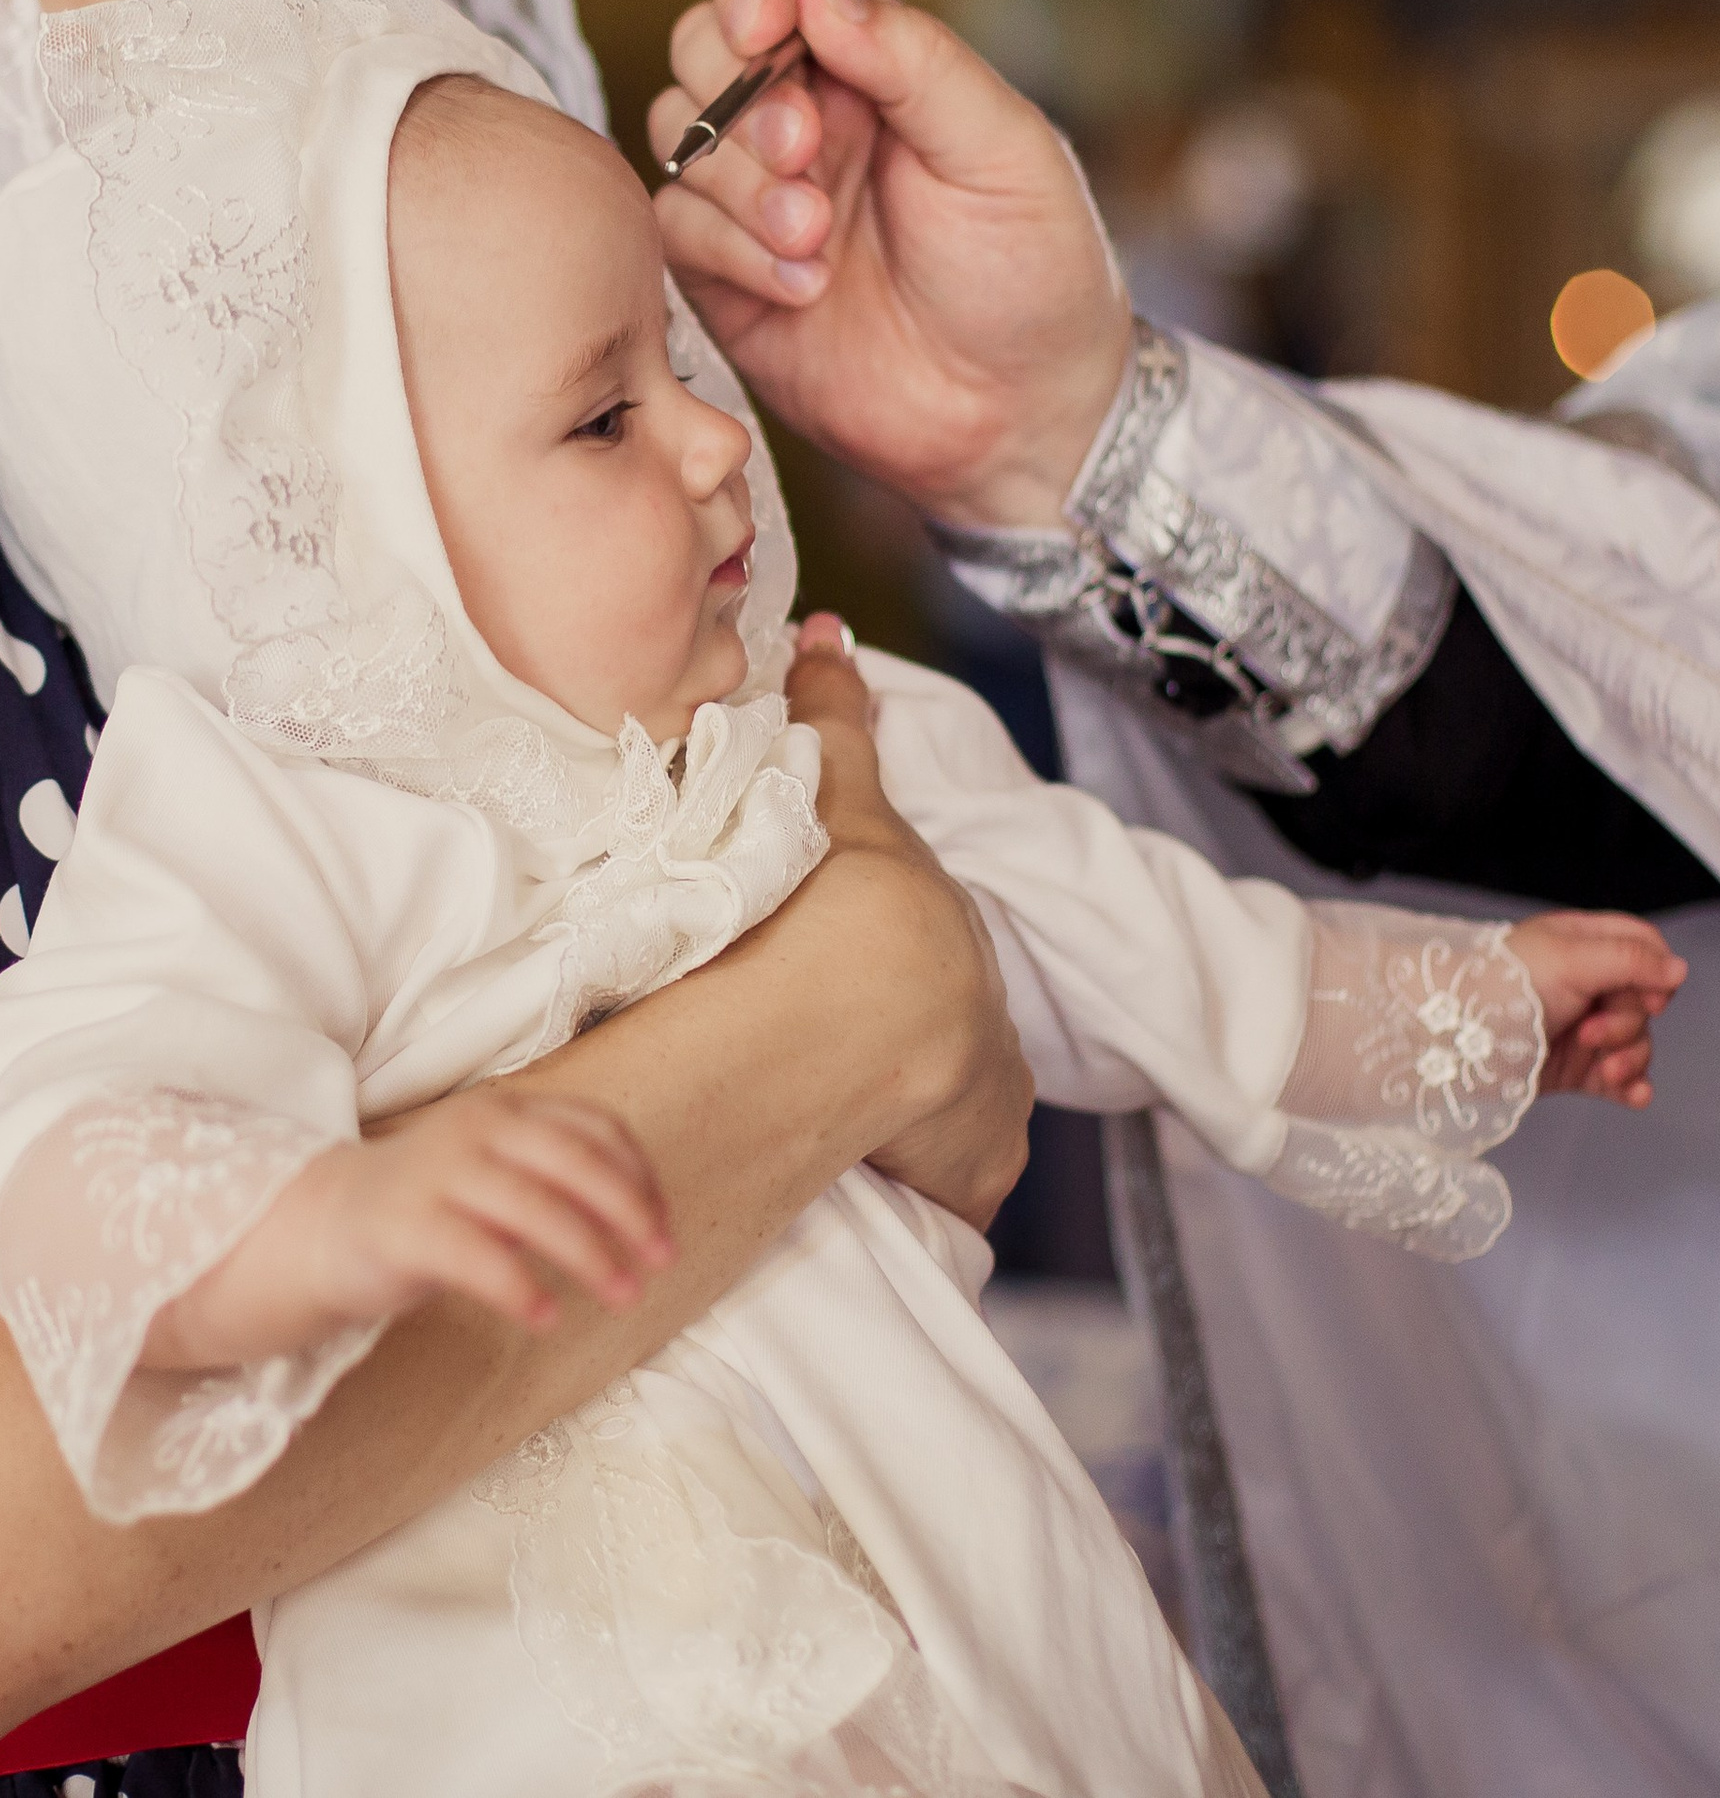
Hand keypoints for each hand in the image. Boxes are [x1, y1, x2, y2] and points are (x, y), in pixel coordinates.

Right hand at [143, 1091, 673, 1370]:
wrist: (323, 1227)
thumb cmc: (430, 1207)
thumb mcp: (499, 1177)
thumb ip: (557, 1180)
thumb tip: (646, 1218)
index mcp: (505, 1110)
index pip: (595, 1129)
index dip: (640, 1179)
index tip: (663, 1230)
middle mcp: (475, 1130)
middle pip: (574, 1162)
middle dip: (628, 1214)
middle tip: (660, 1265)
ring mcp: (438, 1174)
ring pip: (535, 1208)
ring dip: (591, 1256)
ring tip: (623, 1298)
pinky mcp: (405, 1226)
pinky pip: (477, 1256)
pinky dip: (521, 1287)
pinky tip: (546, 1318)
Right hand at [650, 0, 1132, 528]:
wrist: (1017, 417)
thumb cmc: (1033, 276)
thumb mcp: (1004, 151)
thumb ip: (916, 62)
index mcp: (876, 66)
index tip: (765, 28)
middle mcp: (806, 117)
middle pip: (705, 43)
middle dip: (739, 92)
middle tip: (805, 151)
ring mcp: (758, 195)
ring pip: (678, 133)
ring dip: (740, 181)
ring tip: (816, 239)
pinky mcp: (723, 274)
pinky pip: (675, 225)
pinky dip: (730, 250)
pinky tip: (802, 288)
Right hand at [783, 614, 1033, 1226]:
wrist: (857, 1016)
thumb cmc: (841, 913)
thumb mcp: (836, 811)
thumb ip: (836, 727)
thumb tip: (833, 628)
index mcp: (960, 951)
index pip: (937, 965)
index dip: (896, 969)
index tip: (845, 981)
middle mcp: (991, 1032)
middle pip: (950, 1042)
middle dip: (905, 1047)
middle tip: (830, 1053)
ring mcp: (988, 1114)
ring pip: (950, 1119)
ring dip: (909, 1122)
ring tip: (836, 1119)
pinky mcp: (970, 1181)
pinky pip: (945, 1192)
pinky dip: (916, 1186)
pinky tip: (868, 1179)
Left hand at [1505, 910, 1687, 1108]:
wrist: (1450, 1035)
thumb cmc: (1501, 985)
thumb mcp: (1568, 959)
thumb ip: (1629, 960)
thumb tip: (1678, 968)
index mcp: (1580, 945)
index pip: (1643, 948)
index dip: (1656, 973)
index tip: (1649, 995)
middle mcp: (1583, 984)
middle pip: (1644, 1002)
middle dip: (1628, 1022)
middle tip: (1590, 1032)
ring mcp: (1579, 1028)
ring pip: (1636, 1042)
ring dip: (1630, 1058)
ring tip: (1605, 1068)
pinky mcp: (1572, 1067)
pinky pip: (1619, 1079)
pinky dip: (1631, 1087)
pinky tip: (1634, 1094)